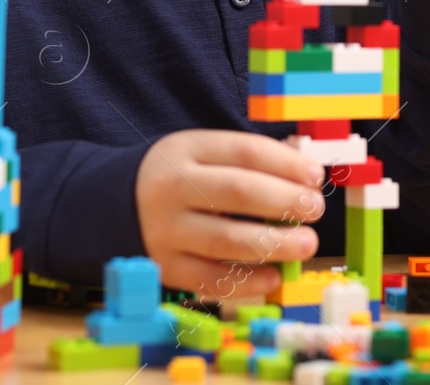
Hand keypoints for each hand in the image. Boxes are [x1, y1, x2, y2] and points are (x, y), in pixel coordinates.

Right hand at [136, 129, 325, 299]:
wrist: (113, 205)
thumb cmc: (179, 179)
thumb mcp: (202, 153)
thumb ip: (248, 160)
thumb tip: (306, 174)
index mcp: (187, 150)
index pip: (245, 152)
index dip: (287, 164)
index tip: (315, 177)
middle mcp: (173, 187)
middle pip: (239, 192)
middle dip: (286, 201)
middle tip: (315, 209)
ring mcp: (166, 229)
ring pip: (227, 239)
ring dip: (275, 244)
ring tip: (306, 243)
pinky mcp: (165, 266)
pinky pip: (211, 278)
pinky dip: (247, 280)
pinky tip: (274, 276)